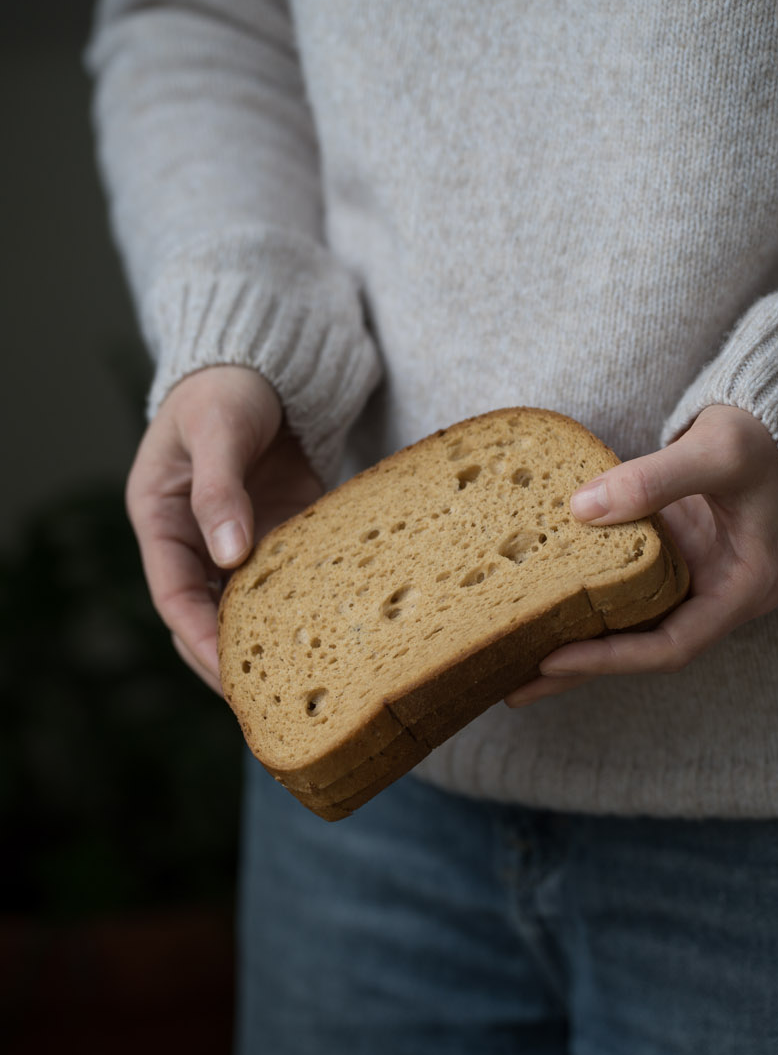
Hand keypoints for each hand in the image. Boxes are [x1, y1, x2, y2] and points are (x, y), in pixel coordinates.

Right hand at [125, 365, 323, 693]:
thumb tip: (228, 555)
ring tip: (307, 678)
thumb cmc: (226, 386)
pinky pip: (294, 577)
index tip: (229, 675)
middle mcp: (199, 540)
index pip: (174, 598)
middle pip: (211, 615)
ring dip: (274, 638)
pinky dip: (310, 603)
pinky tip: (338, 628)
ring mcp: (243, 538)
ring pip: (254, 604)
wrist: (268, 356)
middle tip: (270, 699)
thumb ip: (219, 490)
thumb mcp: (216, 431)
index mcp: (162, 520)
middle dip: (235, 657)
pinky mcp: (286, 528)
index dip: (199, 639)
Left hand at [505, 405, 777, 706]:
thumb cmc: (759, 438)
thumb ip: (654, 479)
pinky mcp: (668, 563)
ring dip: (574, 643)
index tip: (554, 659)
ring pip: (629, 627)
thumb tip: (581, 509)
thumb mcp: (716, 451)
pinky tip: (536, 608)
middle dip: (580, 670)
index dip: (612, 658)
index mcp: (743, 589)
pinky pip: (622, 593)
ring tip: (511, 664)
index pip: (673, 646)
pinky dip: (582, 602)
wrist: (772, 423)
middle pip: (642, 649)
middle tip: (516, 689)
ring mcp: (691, 582)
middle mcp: (716, 598)